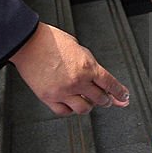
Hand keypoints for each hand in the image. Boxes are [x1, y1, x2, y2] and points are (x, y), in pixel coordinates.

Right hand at [10, 22, 129, 115]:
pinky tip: (70, 104)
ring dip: (88, 106)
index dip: (120, 92)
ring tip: (87, 101)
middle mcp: (77, 81)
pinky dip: (69, 109)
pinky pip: (64, 111)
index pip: (110, 84)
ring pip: (84, 109)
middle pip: (100, 99)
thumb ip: (89, 63)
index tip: (124, 97)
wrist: (27, 42)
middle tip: (106, 99)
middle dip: (106, 100)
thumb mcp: (78, 47)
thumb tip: (97, 76)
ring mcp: (63, 91)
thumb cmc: (50, 40)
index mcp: (87, 66)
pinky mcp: (48, 97)